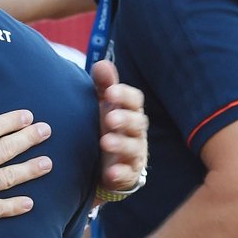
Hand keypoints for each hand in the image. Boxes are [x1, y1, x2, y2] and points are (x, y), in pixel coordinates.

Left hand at [92, 61, 147, 193]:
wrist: (109, 162)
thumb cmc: (108, 126)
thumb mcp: (105, 104)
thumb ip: (104, 85)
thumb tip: (101, 64)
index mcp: (131, 111)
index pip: (134, 100)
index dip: (124, 95)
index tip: (110, 92)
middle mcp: (136, 131)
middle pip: (136, 123)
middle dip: (124, 120)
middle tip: (109, 118)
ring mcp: (134, 153)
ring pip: (132, 148)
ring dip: (120, 144)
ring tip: (105, 142)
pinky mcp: (128, 174)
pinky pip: (127, 174)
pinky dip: (120, 173)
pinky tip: (111, 172)